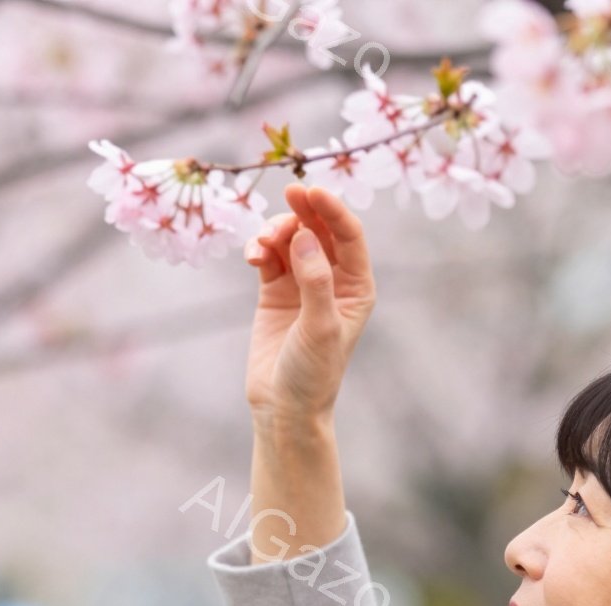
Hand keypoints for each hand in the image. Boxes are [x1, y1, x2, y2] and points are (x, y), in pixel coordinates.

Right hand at [241, 184, 375, 429]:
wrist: (283, 408)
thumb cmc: (313, 373)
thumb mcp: (320, 327)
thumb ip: (315, 280)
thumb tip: (303, 237)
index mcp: (357, 287)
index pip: (349, 236)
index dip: (332, 209)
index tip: (310, 191)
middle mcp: (332, 280)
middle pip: (320, 230)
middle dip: (304, 211)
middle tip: (288, 195)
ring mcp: (302, 283)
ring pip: (290, 238)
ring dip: (276, 231)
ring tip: (262, 244)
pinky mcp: (274, 292)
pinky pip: (268, 256)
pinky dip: (259, 248)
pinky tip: (253, 257)